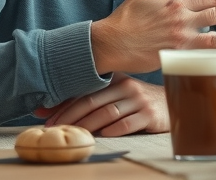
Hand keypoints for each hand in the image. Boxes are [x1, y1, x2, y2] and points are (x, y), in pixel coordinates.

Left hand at [37, 74, 168, 136]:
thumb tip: (46, 109)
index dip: (63, 103)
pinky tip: (102, 135)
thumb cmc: (136, 101)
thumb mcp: (116, 94)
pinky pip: (127, 124)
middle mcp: (126, 86)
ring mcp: (139, 100)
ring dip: (86, 126)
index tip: (44, 116)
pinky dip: (113, 130)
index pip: (84, 90)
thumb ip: (87, 98)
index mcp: (114, 78)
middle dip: (69, 117)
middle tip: (53, 130)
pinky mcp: (150, 115)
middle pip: (92, 101)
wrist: (171, 104)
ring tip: (72, 136)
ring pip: (107, 113)